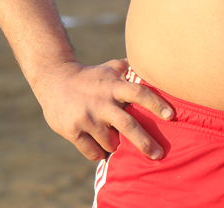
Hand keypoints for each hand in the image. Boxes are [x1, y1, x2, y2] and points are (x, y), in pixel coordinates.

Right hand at [31, 59, 174, 162]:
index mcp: (112, 86)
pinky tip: (97, 144)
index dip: (156, 103)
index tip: (170, 116)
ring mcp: (86, 118)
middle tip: (158, 155)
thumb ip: (131, 71)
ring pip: (111, 144)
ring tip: (110, 135)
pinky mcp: (73, 131)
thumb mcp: (109, 68)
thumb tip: (156, 68)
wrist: (53, 79)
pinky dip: (99, 152)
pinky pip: (94, 152)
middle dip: (145, 143)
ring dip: (114, 144)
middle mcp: (101, 102)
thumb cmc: (89, 76)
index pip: (139, 93)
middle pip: (128, 126)